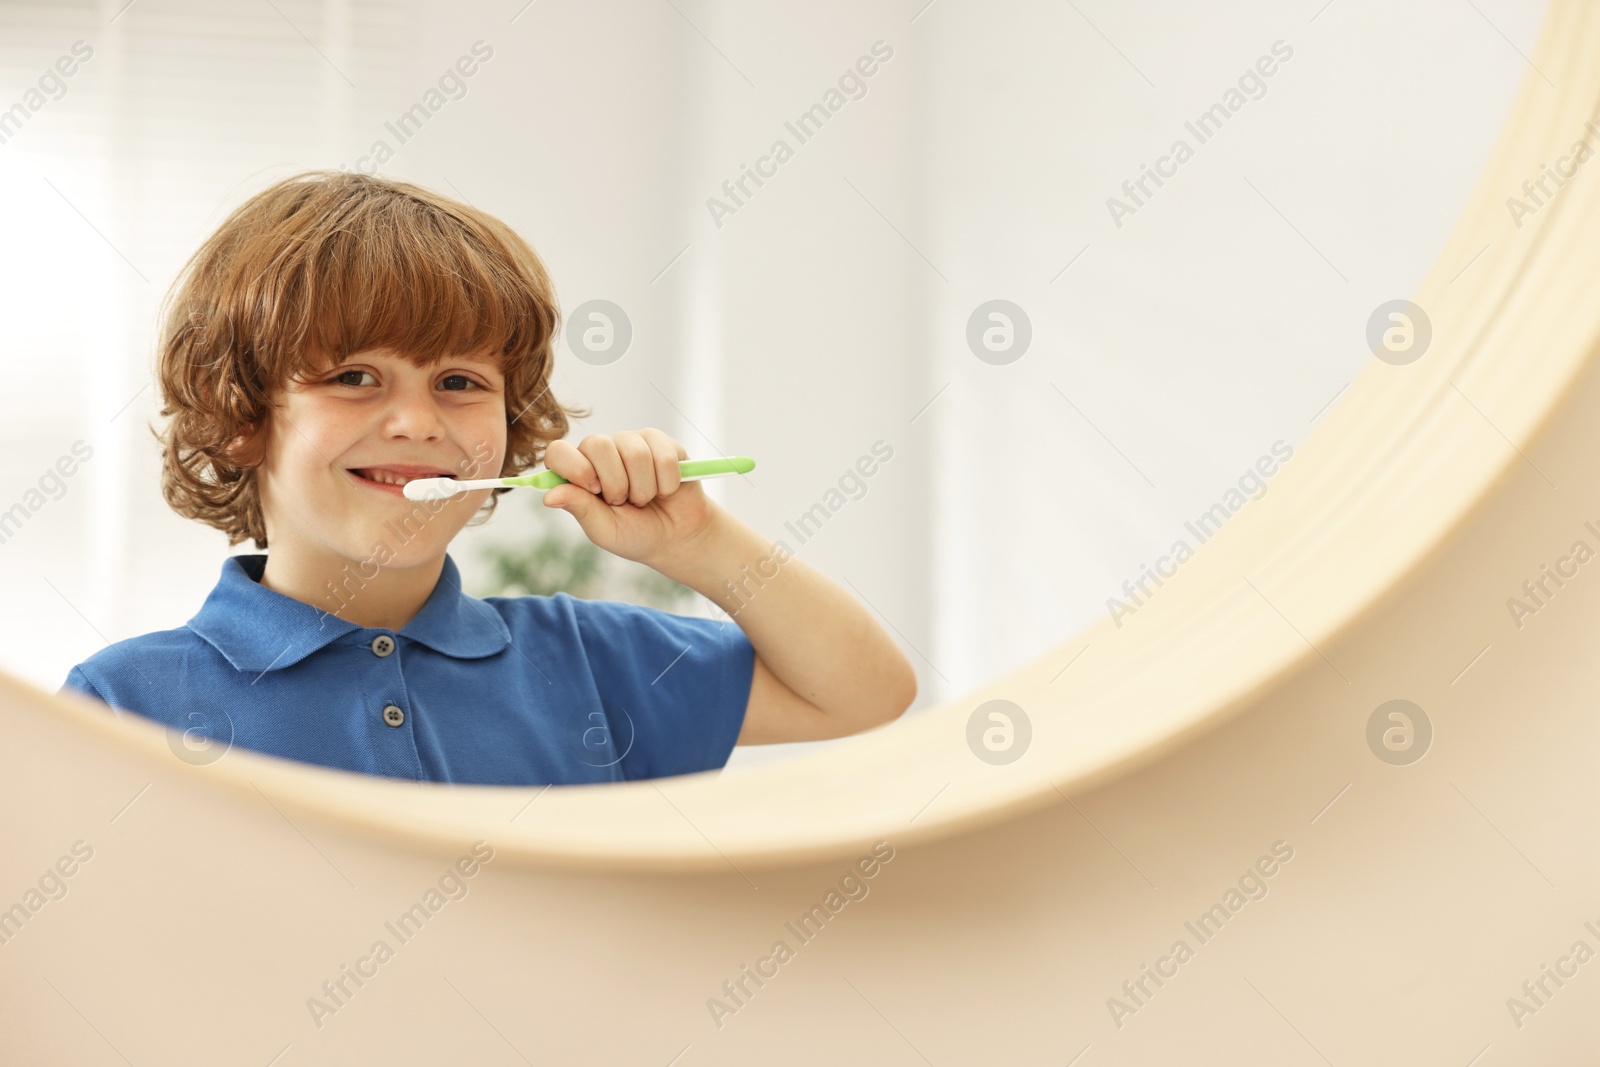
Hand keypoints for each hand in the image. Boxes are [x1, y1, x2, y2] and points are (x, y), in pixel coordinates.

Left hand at [540, 428, 717, 567]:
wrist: (677, 537)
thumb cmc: (636, 534)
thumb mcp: (604, 530)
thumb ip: (580, 508)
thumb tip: (548, 496)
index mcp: (580, 471)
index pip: (558, 451)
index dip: (574, 467)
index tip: (594, 490)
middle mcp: (603, 452)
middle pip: (597, 444)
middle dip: (616, 483)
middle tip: (624, 502)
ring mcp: (632, 443)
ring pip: (634, 452)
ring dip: (644, 488)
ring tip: (646, 499)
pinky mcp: (662, 443)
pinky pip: (663, 456)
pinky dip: (667, 483)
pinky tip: (666, 490)